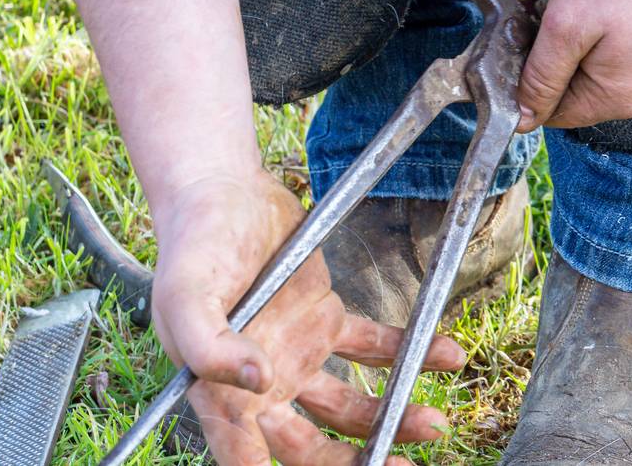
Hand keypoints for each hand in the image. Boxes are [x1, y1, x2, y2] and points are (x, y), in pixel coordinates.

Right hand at [150, 171, 465, 464]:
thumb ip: (209, 347)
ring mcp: (298, 356)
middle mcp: (263, 386)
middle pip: (310, 449)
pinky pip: (374, 348)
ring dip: (392, 419)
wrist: (222, 192)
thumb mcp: (185, 297)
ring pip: (349, 410)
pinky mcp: (326, 321)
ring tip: (434, 422)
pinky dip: (411, 353)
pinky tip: (446, 356)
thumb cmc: (192, 249)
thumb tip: (257, 383)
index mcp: (221, 393)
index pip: (246, 458)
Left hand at [516, 0, 631, 130]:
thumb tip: (525, 119)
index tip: (529, 33)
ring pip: (603, 67)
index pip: (554, 112)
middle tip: (563, 5)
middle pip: (580, 90)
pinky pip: (630, 49)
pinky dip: (613, 27)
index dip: (529, 76)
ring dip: (586, 37)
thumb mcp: (566, 22)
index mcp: (621, 99)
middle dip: (561, 52)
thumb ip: (543, 75)